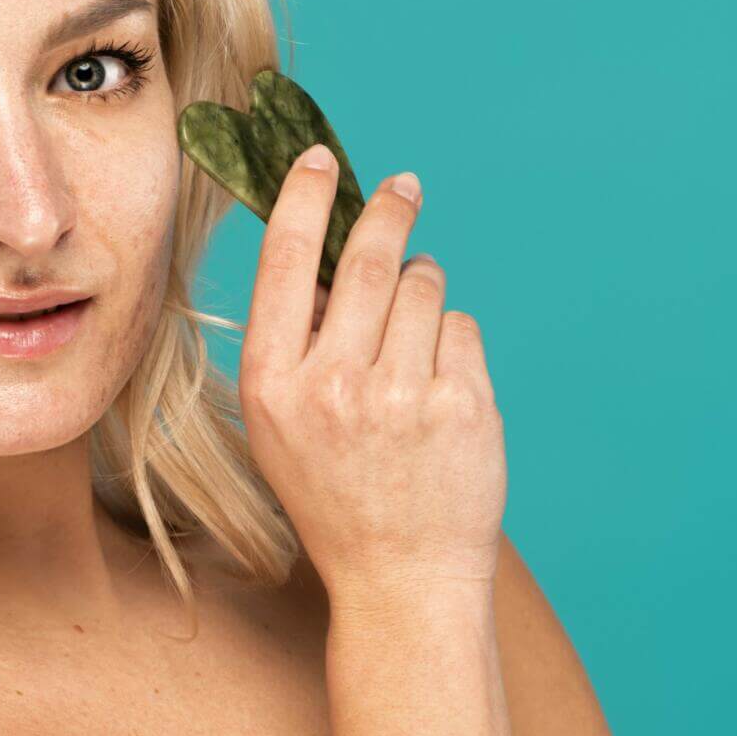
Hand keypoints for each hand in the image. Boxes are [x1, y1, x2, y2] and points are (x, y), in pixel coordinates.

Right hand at [237, 144, 506, 605]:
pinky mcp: (463, 406)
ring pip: (424, 288)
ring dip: (423, 292)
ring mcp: (403, 396)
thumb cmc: (333, 491)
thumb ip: (292, 345)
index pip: (287, 263)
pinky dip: (453, 341)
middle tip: (405, 187)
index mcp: (273, 385)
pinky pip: (462, 328)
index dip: (306, 199)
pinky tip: (438, 383)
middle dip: (390, 212)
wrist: (400, 575)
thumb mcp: (276, 424)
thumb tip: (323, 256)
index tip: (319, 159)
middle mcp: (333, 386)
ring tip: (413, 340)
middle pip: (369, 259)